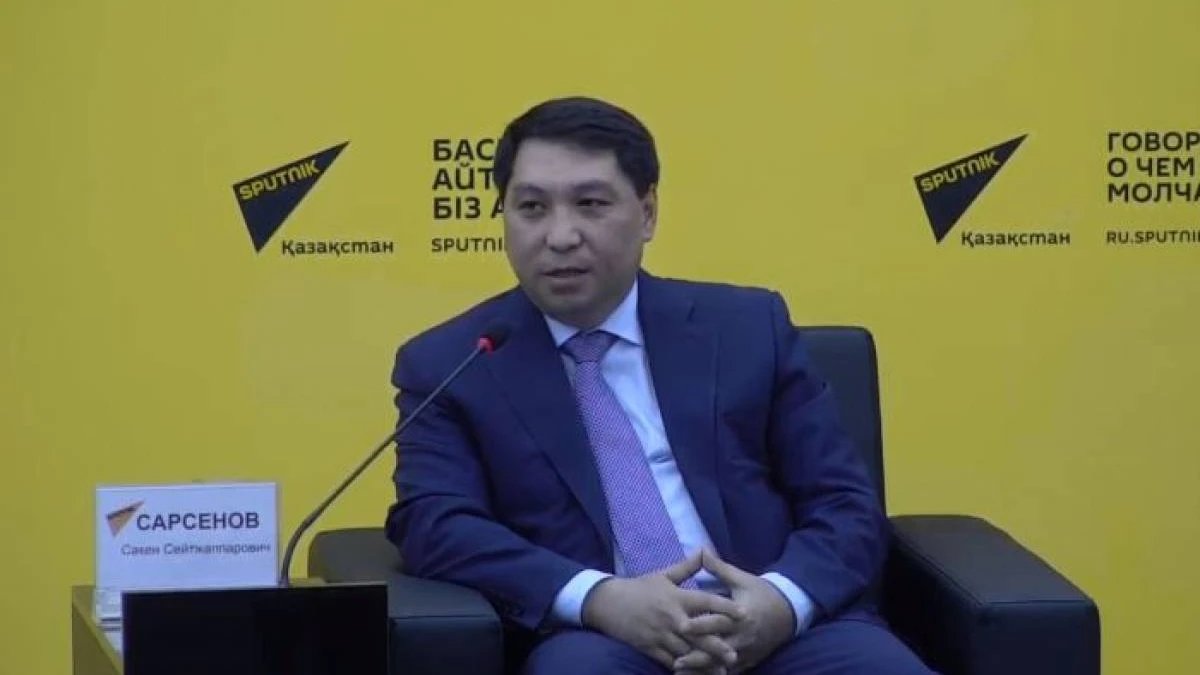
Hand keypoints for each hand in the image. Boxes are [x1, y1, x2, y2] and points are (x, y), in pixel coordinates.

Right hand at [581, 551, 746, 670]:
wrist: (608, 603)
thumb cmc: (639, 588)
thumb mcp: (663, 575)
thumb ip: (687, 567)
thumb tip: (704, 550)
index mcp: (677, 598)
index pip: (705, 602)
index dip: (725, 608)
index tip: (743, 614)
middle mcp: (672, 618)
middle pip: (699, 633)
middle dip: (717, 645)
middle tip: (735, 655)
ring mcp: (661, 635)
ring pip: (686, 651)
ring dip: (704, 662)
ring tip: (721, 670)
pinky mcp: (650, 648)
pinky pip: (670, 661)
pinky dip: (683, 668)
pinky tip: (695, 673)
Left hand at [674, 550, 795, 673]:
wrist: (789, 612)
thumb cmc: (761, 593)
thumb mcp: (742, 579)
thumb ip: (720, 569)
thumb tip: (702, 550)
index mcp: (740, 614)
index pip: (718, 621)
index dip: (700, 625)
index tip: (681, 626)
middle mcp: (743, 636)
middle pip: (717, 648)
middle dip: (697, 654)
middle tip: (675, 660)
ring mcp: (746, 651)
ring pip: (722, 663)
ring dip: (702, 668)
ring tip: (680, 670)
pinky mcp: (749, 661)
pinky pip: (730, 671)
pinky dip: (714, 673)